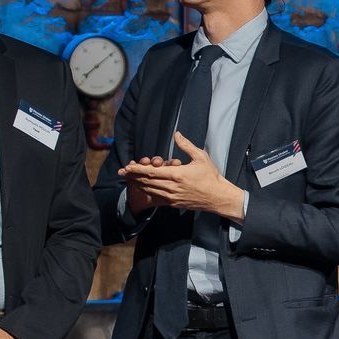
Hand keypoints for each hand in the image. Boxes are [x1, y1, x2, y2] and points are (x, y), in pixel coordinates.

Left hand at [119, 132, 244, 218]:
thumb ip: (186, 145)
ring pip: (149, 190)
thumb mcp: (200, 157)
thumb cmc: (210, 176)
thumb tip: (176, 134)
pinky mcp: (173, 203)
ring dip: (137, 184)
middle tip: (121, 172)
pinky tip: (141, 189)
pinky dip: (147, 192)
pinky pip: (156, 198)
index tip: (127, 166)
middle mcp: (171, 187)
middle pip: (146, 181)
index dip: (137, 169)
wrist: (217, 197)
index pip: (151, 172)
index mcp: (177, 174)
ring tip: (128, 179)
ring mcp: (171, 197)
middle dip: (132, 176)